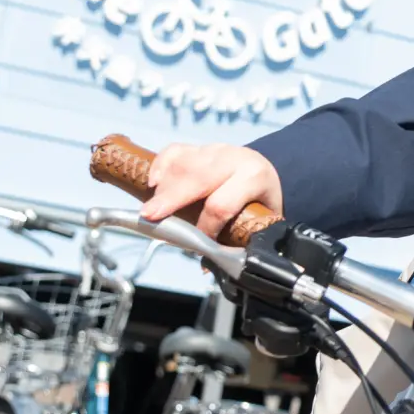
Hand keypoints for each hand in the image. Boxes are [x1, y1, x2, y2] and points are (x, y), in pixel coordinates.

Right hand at [140, 143, 284, 239]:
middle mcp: (233, 159)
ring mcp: (214, 150)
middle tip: (150, 217)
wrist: (263, 170)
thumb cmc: (259, 199)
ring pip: (183, 163)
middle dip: (171, 199)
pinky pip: (175, 151)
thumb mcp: (260, 218)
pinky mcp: (199, 147)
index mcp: (254, 177)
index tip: (197, 244)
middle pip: (197, 178)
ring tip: (152, 210)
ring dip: (163, 188)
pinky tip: (153, 183)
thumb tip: (208, 266)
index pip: (222, 204)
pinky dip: (160, 165)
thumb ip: (238, 239)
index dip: (205, 226)